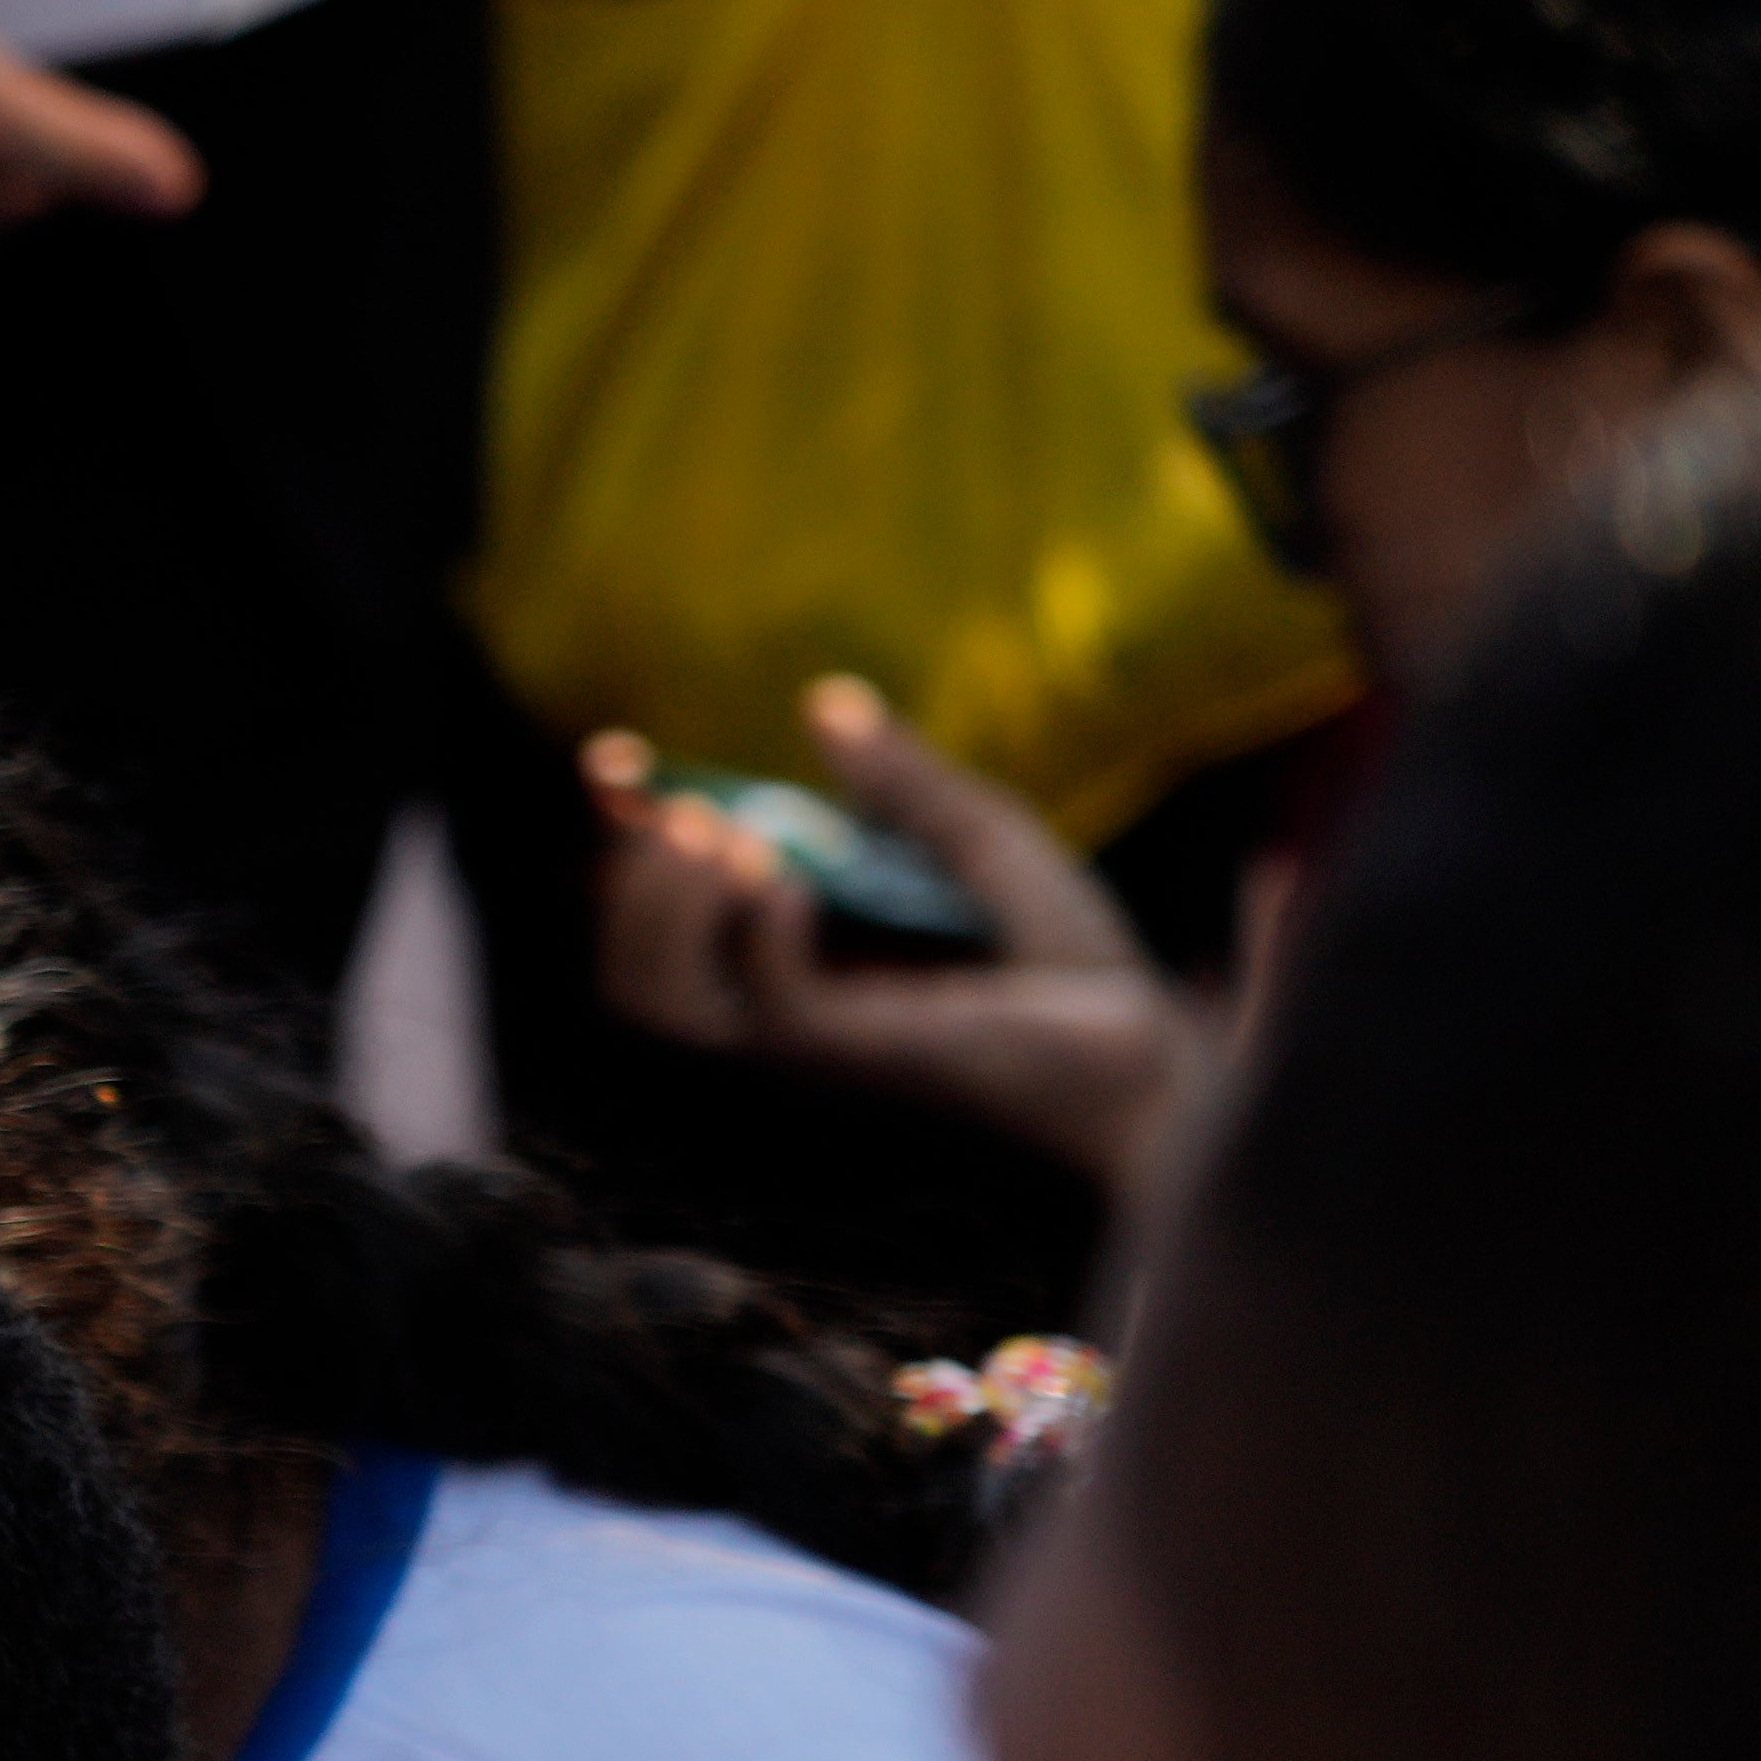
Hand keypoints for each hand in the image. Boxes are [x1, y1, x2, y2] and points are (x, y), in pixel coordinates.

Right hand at [583, 683, 1204, 1194]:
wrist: (1149, 1049)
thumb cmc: (1075, 969)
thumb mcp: (982, 842)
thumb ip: (902, 781)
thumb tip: (823, 701)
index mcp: (799, 968)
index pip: (664, 917)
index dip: (621, 837)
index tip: (612, 760)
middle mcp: (779, 1017)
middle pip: (627, 976)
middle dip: (627, 882)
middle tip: (683, 811)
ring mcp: (806, 1047)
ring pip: (659, 1000)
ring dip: (666, 904)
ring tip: (726, 833)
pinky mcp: (855, 1060)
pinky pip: (763, 1004)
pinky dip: (754, 926)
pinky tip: (787, 871)